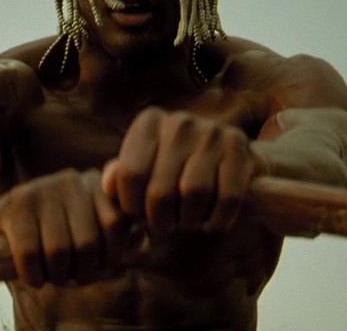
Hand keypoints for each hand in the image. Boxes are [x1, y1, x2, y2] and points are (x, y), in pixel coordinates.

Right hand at [0, 169, 135, 287]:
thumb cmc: (51, 234)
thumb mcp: (89, 232)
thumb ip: (121, 237)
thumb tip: (140, 241)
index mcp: (95, 183)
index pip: (118, 223)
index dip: (111, 256)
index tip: (99, 265)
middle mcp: (71, 179)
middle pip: (89, 243)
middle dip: (82, 272)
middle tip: (71, 276)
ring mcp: (41, 188)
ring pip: (59, 251)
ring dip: (56, 277)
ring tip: (52, 276)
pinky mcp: (14, 205)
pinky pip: (30, 254)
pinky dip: (33, 276)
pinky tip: (32, 276)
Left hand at [101, 108, 264, 235]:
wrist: (231, 159)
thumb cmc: (176, 171)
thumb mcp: (146, 169)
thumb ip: (122, 177)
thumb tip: (107, 187)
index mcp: (149, 122)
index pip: (129, 176)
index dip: (132, 207)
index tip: (140, 215)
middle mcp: (179, 121)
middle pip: (160, 191)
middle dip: (161, 221)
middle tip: (165, 226)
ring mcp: (211, 131)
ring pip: (193, 195)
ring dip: (189, 221)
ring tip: (187, 222)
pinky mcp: (239, 146)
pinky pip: (227, 198)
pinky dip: (217, 221)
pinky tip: (210, 222)